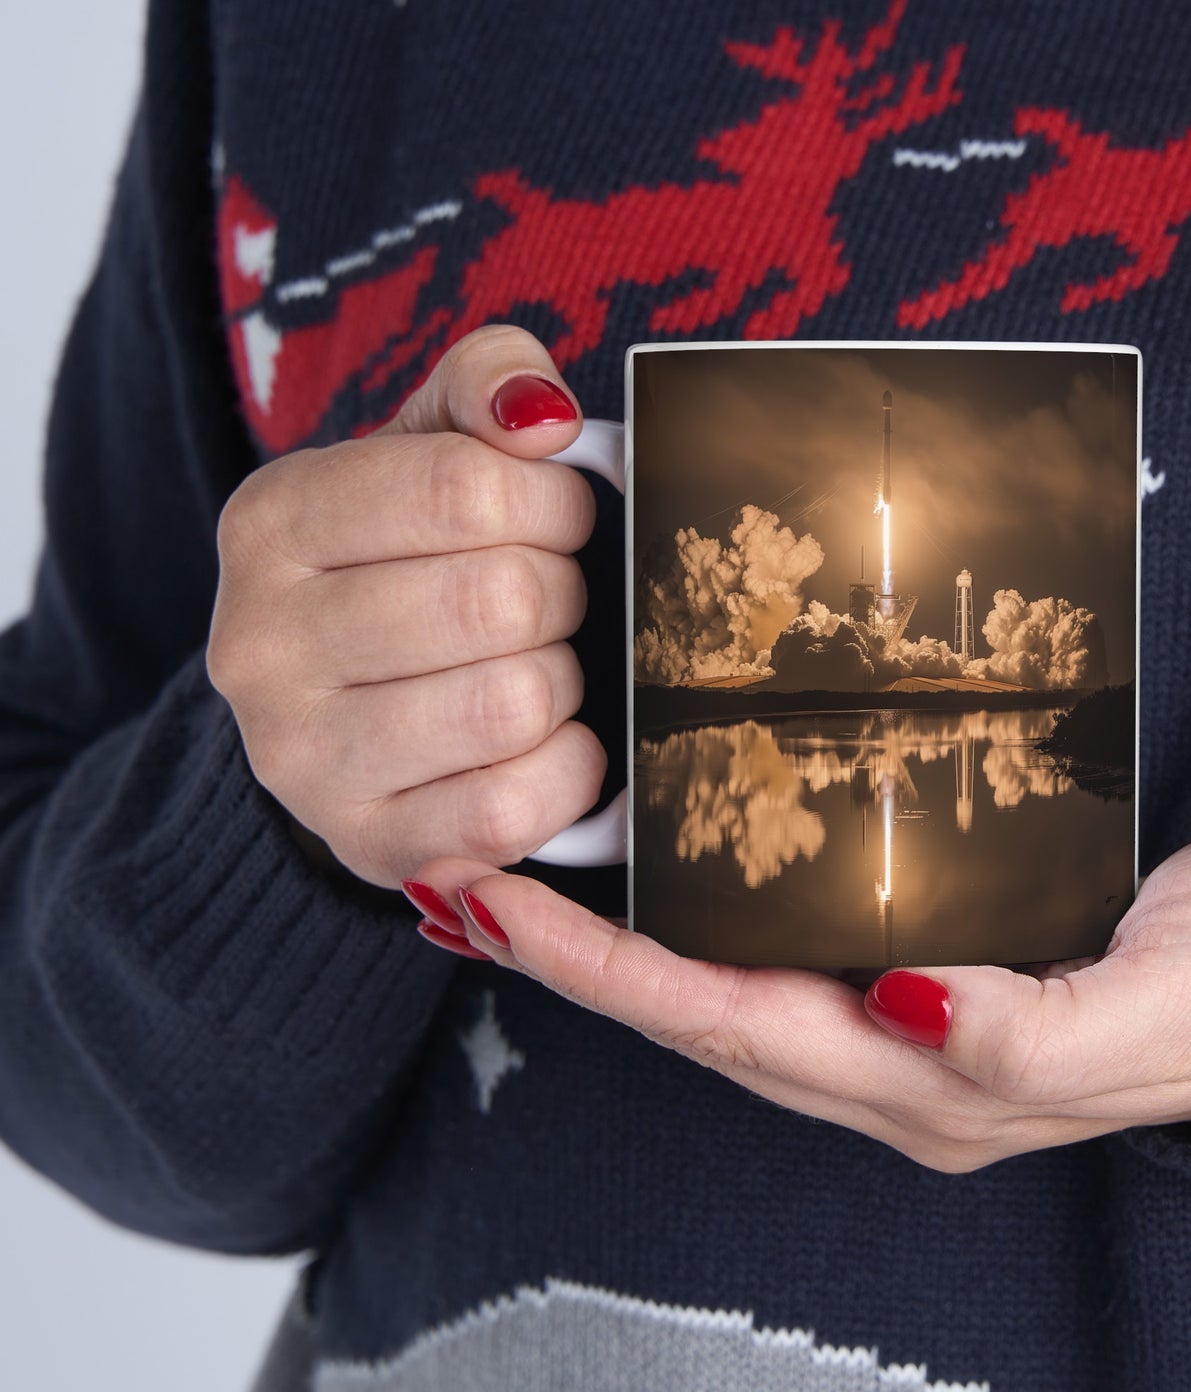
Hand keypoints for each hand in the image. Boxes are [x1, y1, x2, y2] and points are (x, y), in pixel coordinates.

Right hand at [207, 326, 603, 887]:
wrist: (343, 708)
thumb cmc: (407, 562)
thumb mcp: (428, 447)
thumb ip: (486, 385)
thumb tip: (543, 416)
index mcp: (272, 522)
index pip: (466, 488)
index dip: (553, 503)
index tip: (557, 519)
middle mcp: (261, 645)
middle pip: (500, 600)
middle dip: (561, 593)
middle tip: (547, 600)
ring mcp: (303, 760)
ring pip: (513, 704)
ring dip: (561, 681)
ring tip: (535, 667)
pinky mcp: (368, 844)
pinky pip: (513, 808)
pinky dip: (567, 770)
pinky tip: (547, 742)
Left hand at [408, 828, 1190, 1169]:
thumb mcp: (1174, 1005)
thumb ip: (1042, 1031)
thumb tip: (908, 1008)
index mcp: (941, 1079)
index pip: (735, 1025)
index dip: (607, 972)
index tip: (497, 903)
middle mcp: (898, 1057)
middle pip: (697, 1011)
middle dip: (570, 955)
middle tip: (456, 875)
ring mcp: (906, 1015)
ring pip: (723, 984)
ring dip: (612, 939)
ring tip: (509, 874)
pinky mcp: (929, 958)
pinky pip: (777, 946)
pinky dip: (691, 917)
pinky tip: (651, 871)